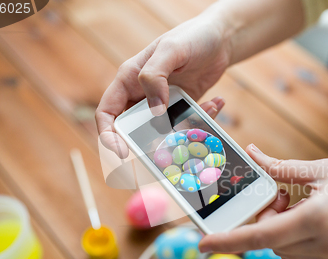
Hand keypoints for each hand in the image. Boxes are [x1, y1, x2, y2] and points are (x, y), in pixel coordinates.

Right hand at [95, 15, 231, 157]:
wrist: (220, 38)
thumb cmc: (191, 37)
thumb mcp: (170, 50)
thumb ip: (155, 76)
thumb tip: (154, 110)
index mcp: (129, 80)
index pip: (107, 113)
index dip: (108, 135)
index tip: (121, 152)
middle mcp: (142, 94)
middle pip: (133, 129)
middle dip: (147, 142)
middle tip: (165, 150)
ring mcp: (163, 103)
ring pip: (162, 131)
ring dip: (182, 130)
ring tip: (203, 116)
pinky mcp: (182, 108)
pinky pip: (186, 123)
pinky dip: (201, 119)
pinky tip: (215, 103)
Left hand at [199, 145, 327, 258]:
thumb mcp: (324, 168)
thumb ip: (282, 168)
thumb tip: (253, 154)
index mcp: (320, 219)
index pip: (262, 236)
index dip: (229, 241)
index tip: (203, 243)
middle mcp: (327, 247)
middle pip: (270, 242)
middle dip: (264, 221)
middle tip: (279, 195)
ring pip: (284, 253)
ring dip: (279, 232)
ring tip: (298, 205)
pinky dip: (293, 242)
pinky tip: (308, 220)